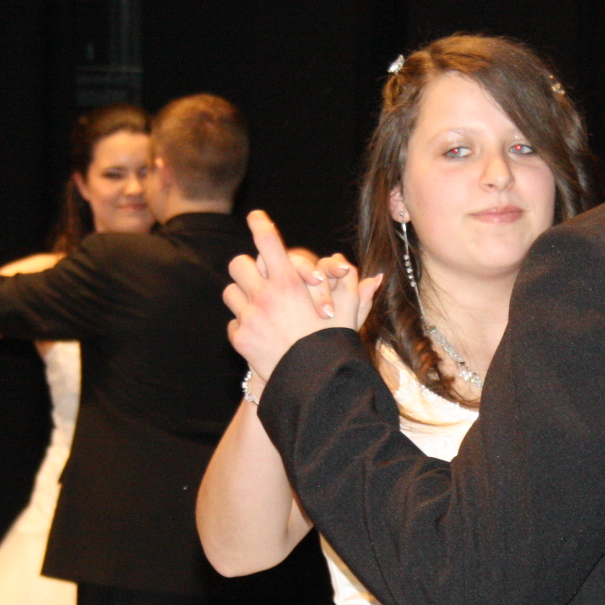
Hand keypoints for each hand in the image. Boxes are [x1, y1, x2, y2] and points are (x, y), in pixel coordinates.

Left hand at [225, 211, 375, 380]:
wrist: (309, 389)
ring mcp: (248, 318)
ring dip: (243, 295)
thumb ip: (354, 293)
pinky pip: (233, 320)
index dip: (261, 224)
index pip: (269, 242)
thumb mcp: (346, 319)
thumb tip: (374, 278)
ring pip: (230, 291)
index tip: (256, 216)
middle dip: (248, 266)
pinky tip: (261, 333)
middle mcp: (264, 297)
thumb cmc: (331, 350)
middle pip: (240, 263)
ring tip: (259, 306)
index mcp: (290, 285)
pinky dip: (244, 323)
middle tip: (257, 274)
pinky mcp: (239, 338)